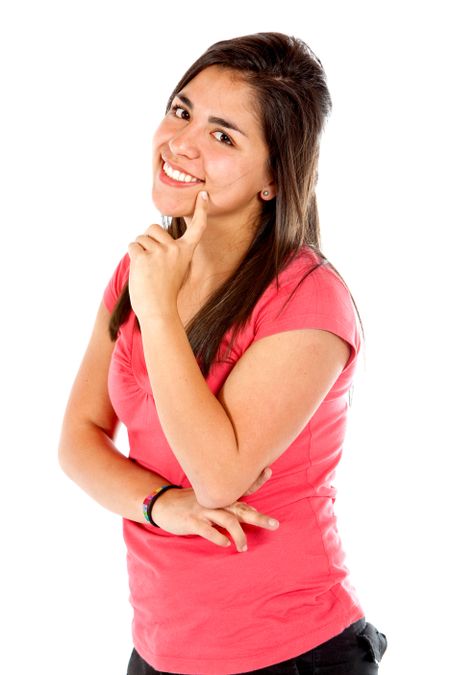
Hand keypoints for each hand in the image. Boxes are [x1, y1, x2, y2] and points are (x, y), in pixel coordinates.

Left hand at [127, 190, 208, 320]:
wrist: (159, 311)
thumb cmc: (165, 293)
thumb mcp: (175, 269)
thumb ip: (169, 253)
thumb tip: (151, 237)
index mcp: (186, 252)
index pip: (197, 228)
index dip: (201, 210)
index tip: (203, 195)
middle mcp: (175, 249)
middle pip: (153, 228)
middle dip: (147, 240)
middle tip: (152, 263)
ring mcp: (159, 253)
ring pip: (141, 238)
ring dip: (139, 250)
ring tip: (147, 270)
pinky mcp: (143, 258)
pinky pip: (133, 247)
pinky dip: (133, 257)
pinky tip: (140, 271)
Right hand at [151, 467, 278, 552]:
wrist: (163, 504)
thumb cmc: (190, 503)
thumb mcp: (210, 498)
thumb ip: (230, 504)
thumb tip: (252, 511)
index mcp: (220, 495)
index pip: (242, 487)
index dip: (256, 479)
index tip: (269, 470)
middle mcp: (215, 500)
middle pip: (241, 508)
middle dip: (259, 517)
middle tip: (275, 524)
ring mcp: (203, 510)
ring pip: (227, 521)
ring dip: (239, 535)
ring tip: (244, 548)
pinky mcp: (192, 521)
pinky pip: (207, 530)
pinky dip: (218, 538)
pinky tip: (225, 544)